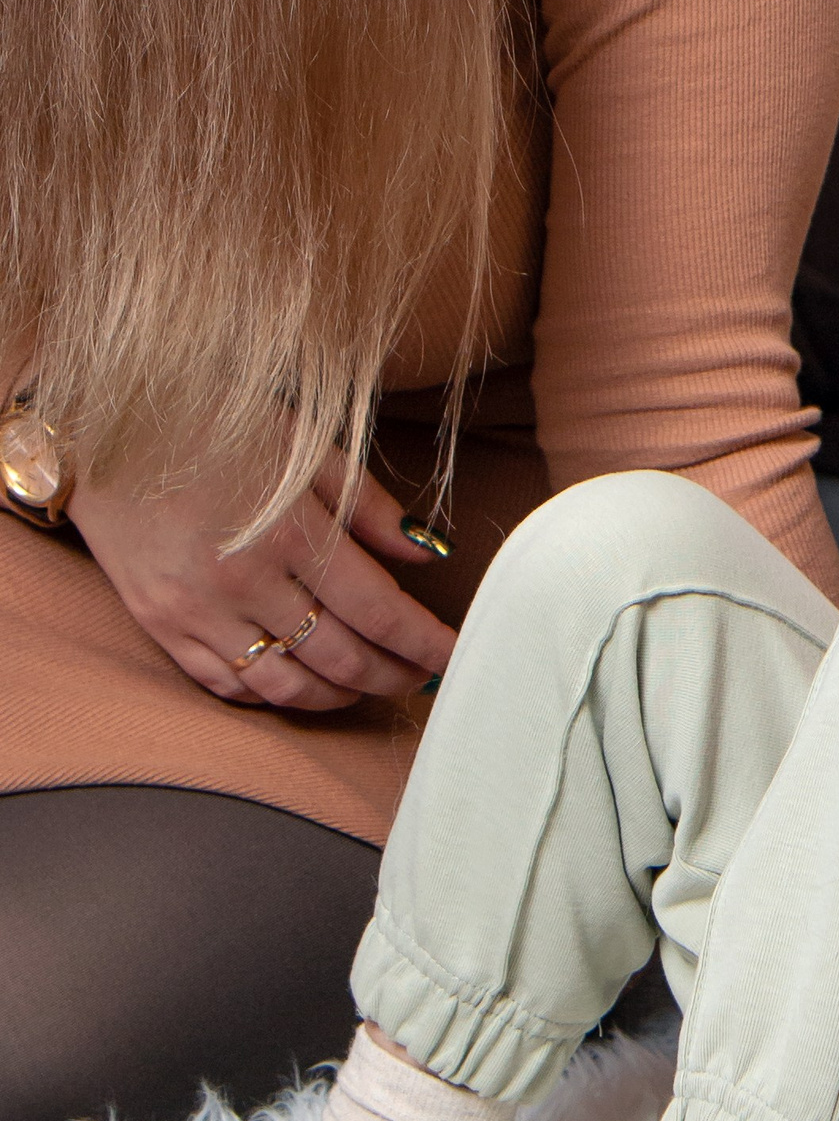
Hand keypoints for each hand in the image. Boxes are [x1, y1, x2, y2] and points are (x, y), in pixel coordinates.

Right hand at [70, 460, 458, 709]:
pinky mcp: (159, 624)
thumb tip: (430, 553)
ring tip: (369, 686)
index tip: (454, 657)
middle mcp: (244, 581)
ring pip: (289, 686)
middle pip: (342, 659)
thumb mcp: (307, 448)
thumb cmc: (217, 425)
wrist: (100, 423)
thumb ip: (371, 508)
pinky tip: (303, 684)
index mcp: (291, 533)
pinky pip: (228, 685)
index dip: (425, 645)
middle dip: (393, 677)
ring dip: (340, 697)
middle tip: (420, 678)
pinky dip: (274, 696)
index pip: (381, 613)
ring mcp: (197, 610)